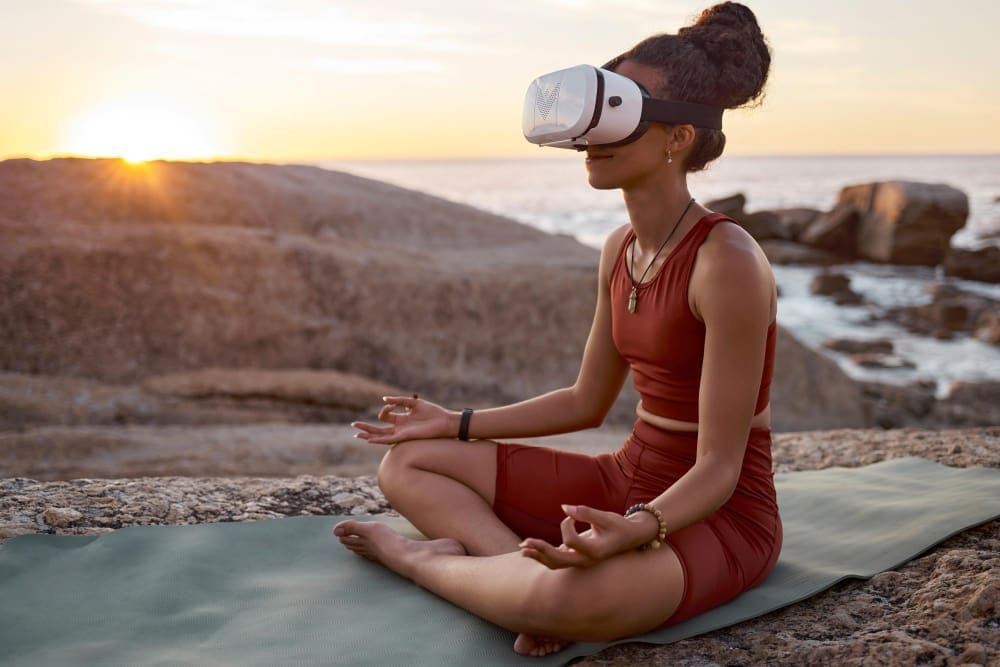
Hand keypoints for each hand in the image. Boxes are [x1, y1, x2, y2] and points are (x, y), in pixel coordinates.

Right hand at [351, 395, 456, 444]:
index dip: (385, 408)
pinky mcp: (404, 437)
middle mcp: (399, 428)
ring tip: (356, 433)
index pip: (385, 415)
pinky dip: (378, 439)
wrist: (444, 422)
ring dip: (368, 434)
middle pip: (378, 428)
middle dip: (366, 427)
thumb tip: (384, 400)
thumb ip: (399, 401)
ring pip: (380, 436)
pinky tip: (369, 439)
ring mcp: (401, 433)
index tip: (392, 404)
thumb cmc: (432, 413)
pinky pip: (388, 440)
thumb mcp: (414, 403)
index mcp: (401, 419)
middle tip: (354, 424)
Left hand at [518, 504, 656, 568]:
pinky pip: (558, 560)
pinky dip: (543, 555)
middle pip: (559, 560)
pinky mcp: (578, 558)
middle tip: (524, 543)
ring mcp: (582, 561)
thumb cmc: (619, 525)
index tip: (571, 515)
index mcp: (596, 551)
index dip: (566, 526)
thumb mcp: (606, 517)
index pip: (571, 541)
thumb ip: (585, 512)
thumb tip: (563, 507)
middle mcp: (587, 560)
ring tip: (522, 549)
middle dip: (541, 551)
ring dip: (539, 556)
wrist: (631, 537)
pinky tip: (530, 550)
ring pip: (556, 563)